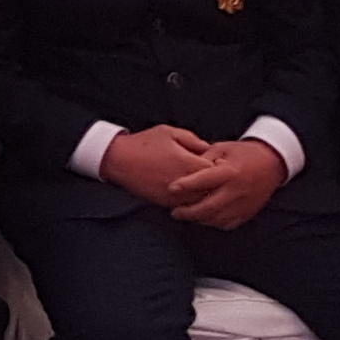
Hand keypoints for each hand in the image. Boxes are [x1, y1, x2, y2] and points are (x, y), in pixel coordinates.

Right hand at [98, 124, 216, 205]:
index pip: (217, 171)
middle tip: (211, 176)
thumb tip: (209, 148)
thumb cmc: (144, 143)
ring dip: (202, 194)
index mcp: (189, 163)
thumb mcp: (170, 132)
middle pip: (212, 189)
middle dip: (213, 183)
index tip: (216, 162)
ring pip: (200, 201)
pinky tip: (186, 192)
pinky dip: (189, 201)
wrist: (119, 160)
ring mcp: (176, 195)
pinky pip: (186, 206)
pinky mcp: (166, 203)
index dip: (219, 167)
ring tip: (200, 186)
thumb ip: (193, 140)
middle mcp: (185, 182)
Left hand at [167, 139, 284, 229]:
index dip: (186, 185)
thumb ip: (203, 158)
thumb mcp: (221, 148)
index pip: (204, 180)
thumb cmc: (242, 153)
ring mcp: (243, 204)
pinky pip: (227, 224)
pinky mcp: (248, 212)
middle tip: (175, 212)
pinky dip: (214, 223)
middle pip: (208, 207)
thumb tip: (185, 169)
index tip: (171, 188)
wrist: (272, 163)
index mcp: (229, 172)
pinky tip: (205, 217)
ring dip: (199, 219)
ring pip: (216, 219)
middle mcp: (237, 190)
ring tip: (187, 214)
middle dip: (188, 212)